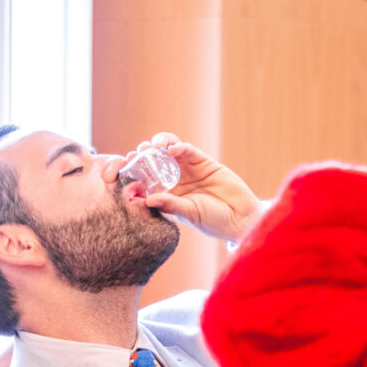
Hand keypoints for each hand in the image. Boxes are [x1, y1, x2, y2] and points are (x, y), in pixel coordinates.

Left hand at [135, 133, 264, 243]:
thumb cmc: (214, 221)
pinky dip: (179, 146)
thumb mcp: (190, 214)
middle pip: (153, 162)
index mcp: (167, 195)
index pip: (146, 180)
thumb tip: (148, 199)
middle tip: (136, 155)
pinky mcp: (203, 161)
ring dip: (159, 145)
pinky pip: (187, 150)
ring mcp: (188, 169)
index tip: (125, 168)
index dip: (135, 172)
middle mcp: (175, 180)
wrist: (240, 218)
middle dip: (143, 156)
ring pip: (168, 150)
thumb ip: (171, 205)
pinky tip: (173, 149)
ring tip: (154, 147)